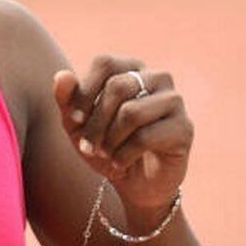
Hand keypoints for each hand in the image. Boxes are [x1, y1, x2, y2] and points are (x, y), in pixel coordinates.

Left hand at [53, 55, 192, 212]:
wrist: (133, 182)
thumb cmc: (104, 145)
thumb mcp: (77, 124)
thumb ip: (66, 99)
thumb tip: (61, 75)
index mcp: (131, 68)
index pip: (105, 63)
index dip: (84, 92)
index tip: (74, 119)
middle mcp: (157, 77)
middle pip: (118, 87)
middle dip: (95, 122)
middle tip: (88, 146)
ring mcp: (175, 101)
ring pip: (132, 112)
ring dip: (109, 140)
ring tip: (105, 154)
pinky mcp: (184, 128)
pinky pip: (145, 137)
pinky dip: (123, 155)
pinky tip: (120, 163)